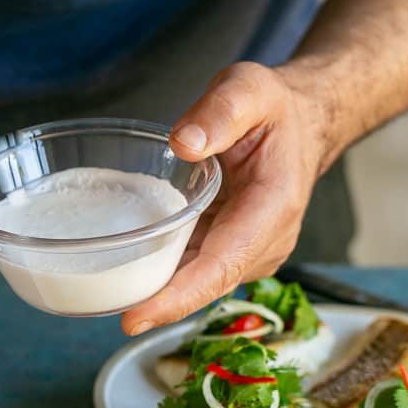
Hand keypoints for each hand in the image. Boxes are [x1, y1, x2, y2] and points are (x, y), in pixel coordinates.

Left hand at [121, 61, 327, 334]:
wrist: (299, 125)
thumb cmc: (274, 109)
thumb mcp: (250, 89)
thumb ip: (220, 111)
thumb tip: (183, 144)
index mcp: (272, 209)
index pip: (221, 266)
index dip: (179, 297)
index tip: (137, 317)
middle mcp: (264, 243)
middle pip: (206, 285)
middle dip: (160, 306)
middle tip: (114, 318)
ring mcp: (249, 253)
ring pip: (198, 283)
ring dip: (158, 294)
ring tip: (108, 299)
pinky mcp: (232, 253)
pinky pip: (195, 270)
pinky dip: (164, 277)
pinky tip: (126, 278)